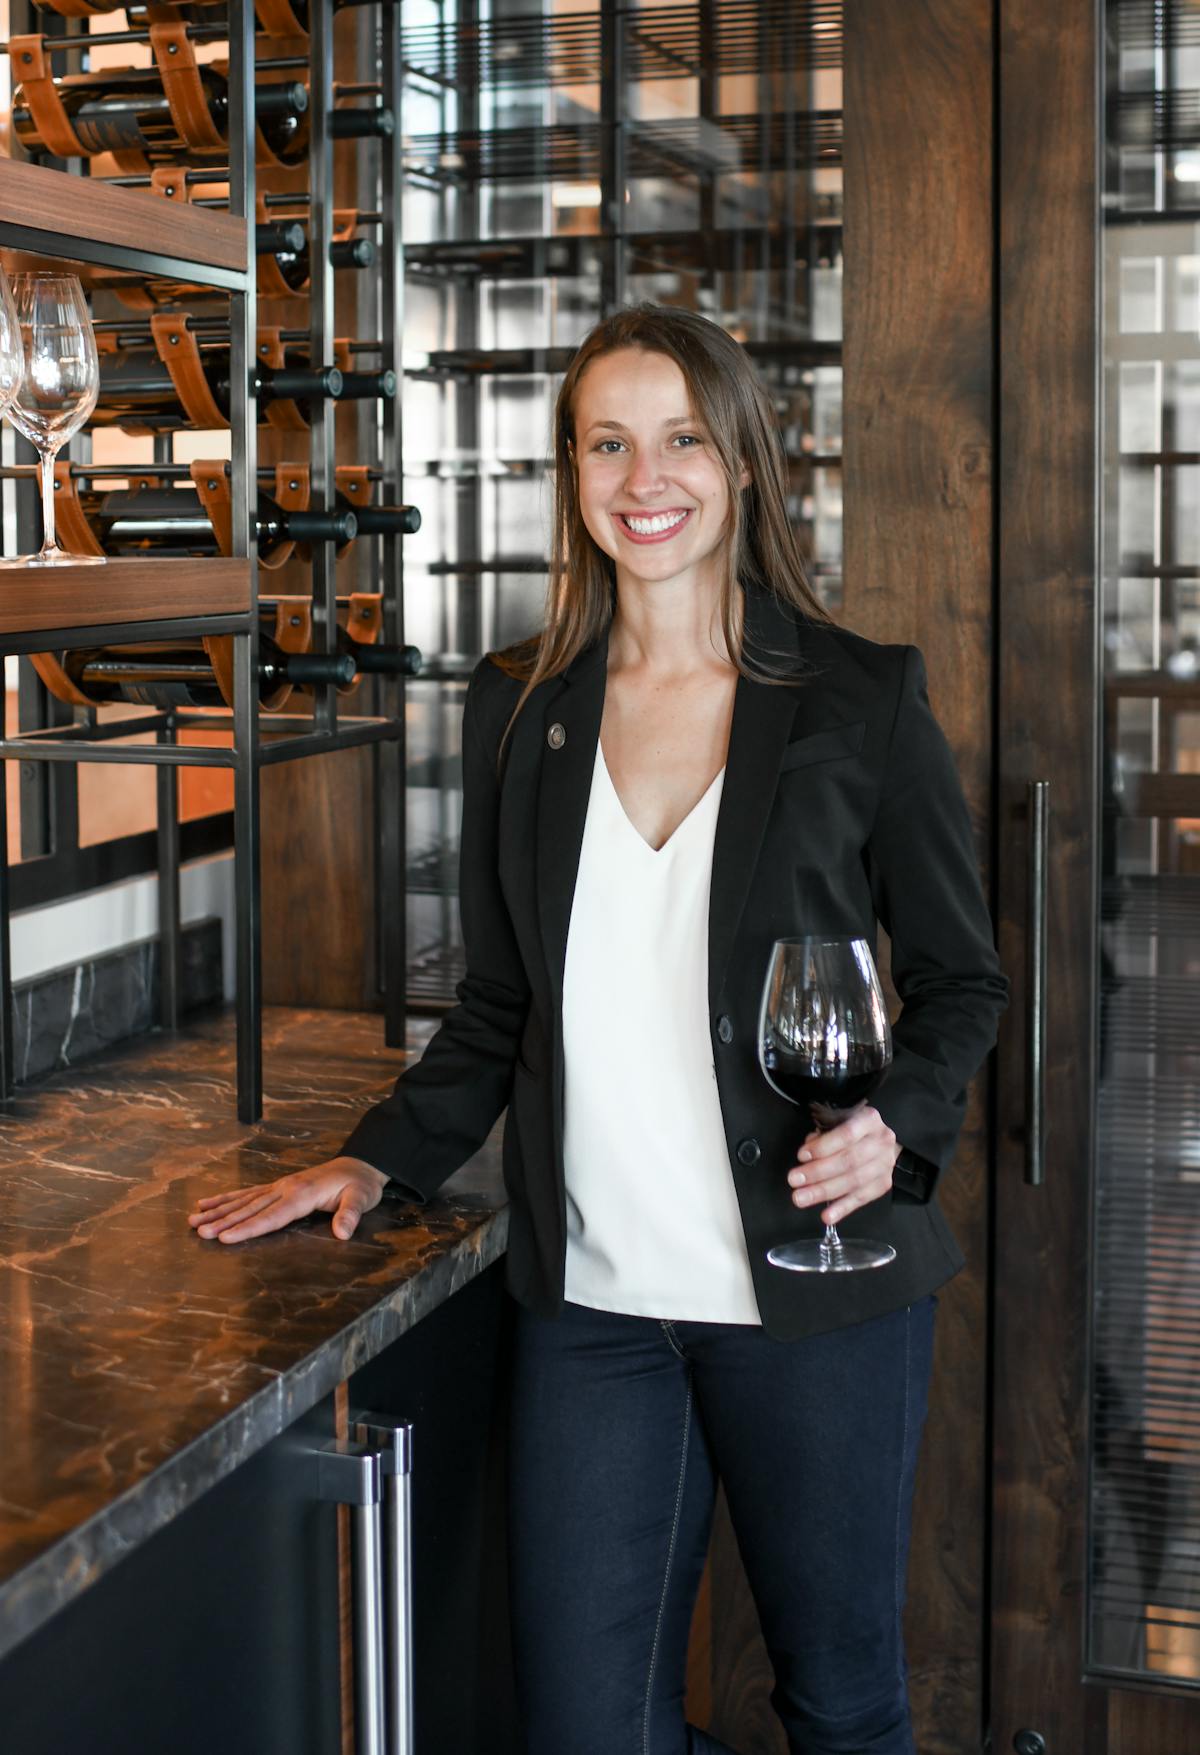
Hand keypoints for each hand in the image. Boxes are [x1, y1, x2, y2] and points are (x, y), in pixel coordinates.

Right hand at [187, 1155, 391, 1243]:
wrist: (359, 1166)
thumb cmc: (360, 1185)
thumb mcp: (361, 1199)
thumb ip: (350, 1215)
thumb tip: (342, 1233)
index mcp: (302, 1194)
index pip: (271, 1216)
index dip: (248, 1228)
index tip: (226, 1238)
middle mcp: (285, 1188)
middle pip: (250, 1208)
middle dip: (223, 1221)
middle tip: (199, 1232)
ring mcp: (279, 1186)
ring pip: (243, 1200)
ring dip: (218, 1210)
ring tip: (193, 1219)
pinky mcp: (277, 1186)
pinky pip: (247, 1193)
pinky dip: (226, 1198)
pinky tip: (208, 1203)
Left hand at [786, 1106, 899, 1226]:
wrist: (882, 1142)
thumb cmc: (854, 1130)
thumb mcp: (838, 1121)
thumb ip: (823, 1134)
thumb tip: (807, 1152)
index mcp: (869, 1120)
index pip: (846, 1134)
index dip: (823, 1146)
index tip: (802, 1156)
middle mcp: (881, 1142)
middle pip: (849, 1161)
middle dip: (818, 1172)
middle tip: (794, 1180)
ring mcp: (884, 1165)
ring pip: (853, 1182)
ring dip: (824, 1192)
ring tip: (802, 1198)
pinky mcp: (882, 1185)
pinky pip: (861, 1199)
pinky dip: (842, 1208)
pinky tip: (827, 1216)